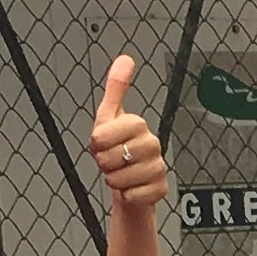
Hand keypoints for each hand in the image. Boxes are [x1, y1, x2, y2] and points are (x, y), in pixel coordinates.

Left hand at [88, 54, 166, 220]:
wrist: (130, 180)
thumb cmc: (117, 148)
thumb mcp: (109, 117)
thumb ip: (115, 88)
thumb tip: (125, 59)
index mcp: (138, 124)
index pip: (102, 135)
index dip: (96, 143)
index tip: (101, 143)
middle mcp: (152, 143)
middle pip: (110, 158)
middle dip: (104, 163)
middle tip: (111, 160)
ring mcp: (158, 167)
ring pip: (120, 179)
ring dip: (114, 180)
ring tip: (120, 173)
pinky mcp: (160, 188)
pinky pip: (132, 195)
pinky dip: (126, 195)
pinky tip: (131, 187)